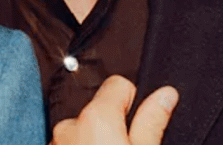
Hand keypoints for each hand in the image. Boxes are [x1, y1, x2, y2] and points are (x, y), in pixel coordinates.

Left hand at [50, 75, 177, 144]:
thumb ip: (152, 122)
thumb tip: (167, 92)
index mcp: (96, 117)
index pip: (118, 84)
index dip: (133, 102)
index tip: (140, 126)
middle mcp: (69, 124)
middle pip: (99, 110)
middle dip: (113, 127)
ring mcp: (55, 141)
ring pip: (82, 131)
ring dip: (94, 142)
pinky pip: (69, 144)